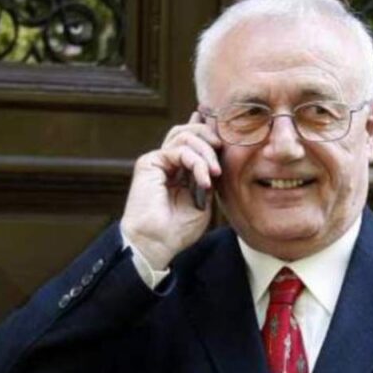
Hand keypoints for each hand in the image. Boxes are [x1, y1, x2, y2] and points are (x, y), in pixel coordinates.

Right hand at [120, 111, 222, 269]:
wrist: (156, 243)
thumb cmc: (178, 230)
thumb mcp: (203, 202)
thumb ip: (208, 179)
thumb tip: (217, 161)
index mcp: (178, 170)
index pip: (192, 141)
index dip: (206, 130)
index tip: (223, 130)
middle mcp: (167, 162)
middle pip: (187, 131)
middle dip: (209, 136)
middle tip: (222, 150)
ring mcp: (158, 161)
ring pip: (184, 136)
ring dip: (205, 151)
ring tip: (215, 171)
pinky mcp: (149, 163)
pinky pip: (178, 151)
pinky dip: (196, 162)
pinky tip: (204, 179)